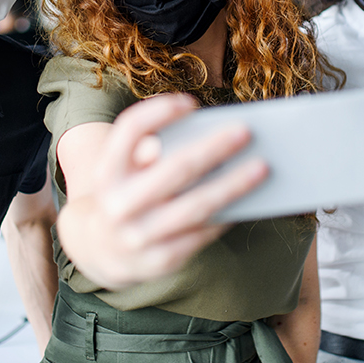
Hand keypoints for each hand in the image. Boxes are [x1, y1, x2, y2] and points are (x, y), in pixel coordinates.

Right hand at [56, 93, 267, 289]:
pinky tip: (248, 200)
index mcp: (107, 171)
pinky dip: (227, 215)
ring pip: (196, 206)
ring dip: (233, 185)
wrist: (102, 251)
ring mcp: (138, 236)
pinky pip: (202, 234)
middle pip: (175, 169)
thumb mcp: (123, 170)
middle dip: (214, 149)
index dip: (159, 112)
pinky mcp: (160, 260)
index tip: (190, 102)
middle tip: (245, 132)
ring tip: (261, 168)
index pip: (130, 130)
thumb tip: (202, 133)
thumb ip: (148, 148)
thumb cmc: (126, 194)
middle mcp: (118, 204)